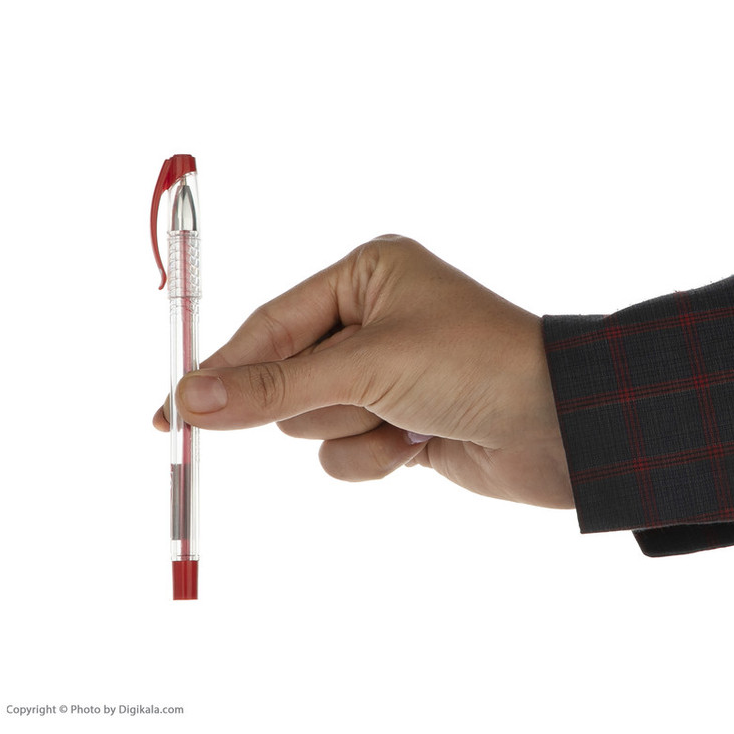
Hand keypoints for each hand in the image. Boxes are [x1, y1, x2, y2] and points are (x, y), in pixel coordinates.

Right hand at [153, 235, 572, 508]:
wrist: (562, 425)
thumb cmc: (474, 364)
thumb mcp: (367, 366)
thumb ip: (274, 387)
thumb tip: (189, 398)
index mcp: (365, 277)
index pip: (270, 326)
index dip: (220, 369)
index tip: (170, 412)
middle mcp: (371, 320)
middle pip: (288, 379)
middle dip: (323, 400)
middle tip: (365, 399)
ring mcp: (385, 375)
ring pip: (314, 422)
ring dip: (356, 428)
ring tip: (410, 414)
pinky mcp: (399, 421)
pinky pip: (347, 453)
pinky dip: (377, 456)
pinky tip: (422, 441)